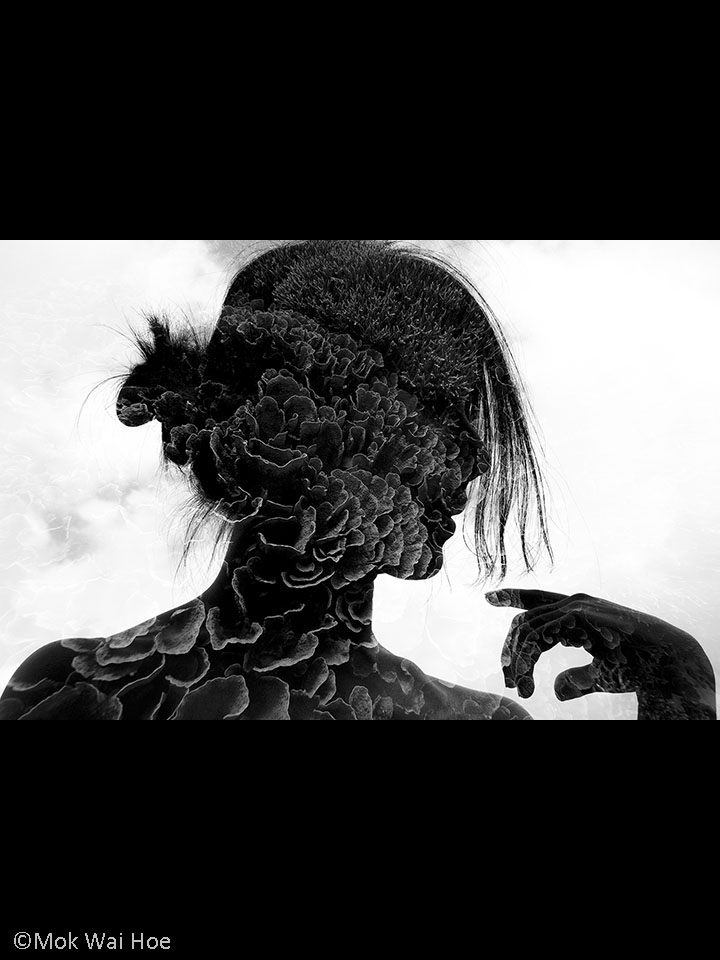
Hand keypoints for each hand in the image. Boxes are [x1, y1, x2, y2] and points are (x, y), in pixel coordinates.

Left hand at [487, 590, 716, 720]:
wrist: (664, 664)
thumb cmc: (636, 667)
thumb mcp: (598, 674)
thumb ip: (576, 678)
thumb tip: (556, 689)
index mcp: (577, 613)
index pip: (537, 601)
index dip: (514, 597)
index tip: (489, 598)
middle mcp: (575, 604)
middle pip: (525, 620)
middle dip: (511, 651)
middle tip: (510, 681)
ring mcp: (578, 606)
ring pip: (528, 628)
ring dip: (518, 661)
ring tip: (520, 687)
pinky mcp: (582, 615)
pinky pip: (541, 633)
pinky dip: (528, 657)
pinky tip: (529, 679)